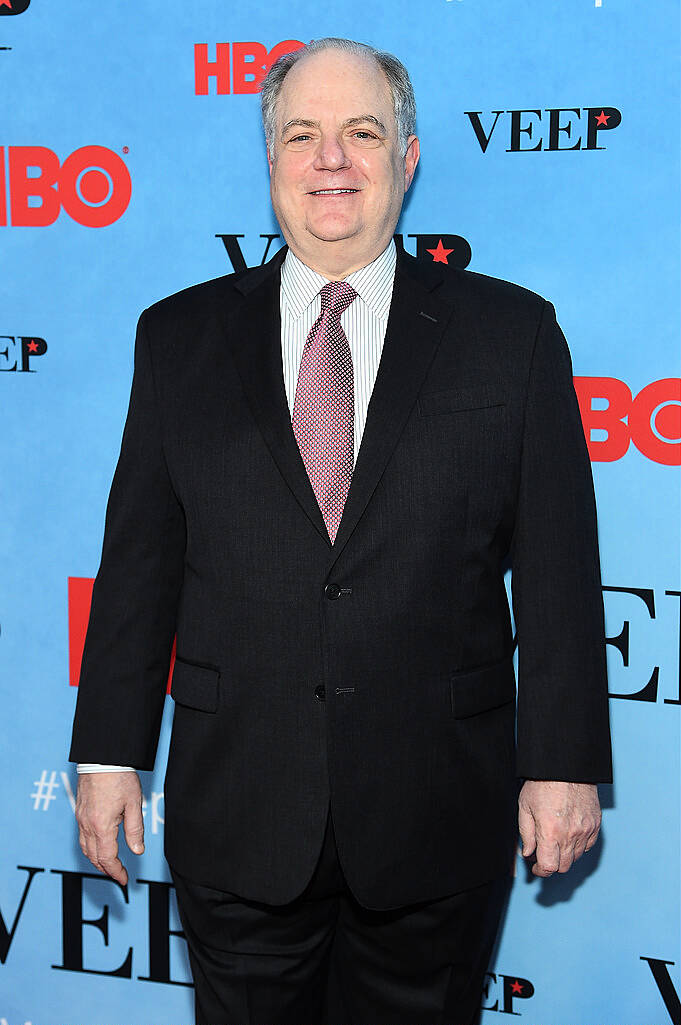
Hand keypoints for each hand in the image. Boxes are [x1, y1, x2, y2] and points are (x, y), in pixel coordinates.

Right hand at [75, 771, 144, 885]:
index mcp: (102, 826)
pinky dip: (90, 847)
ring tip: (109, 864)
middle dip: (106, 869)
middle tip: (118, 874)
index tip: (124, 879)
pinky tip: (98, 845)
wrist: (102, 758)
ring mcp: (81, 818)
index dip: (116, 871)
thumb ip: (135, 830)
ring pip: (85, 848)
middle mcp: (87, 825)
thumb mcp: (134, 804)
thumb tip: (137, 851)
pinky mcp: (79, 811)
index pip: (107, 858)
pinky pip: (82, 836)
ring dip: (96, 859)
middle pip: (94, 856)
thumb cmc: (119, 777)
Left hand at [518, 780, 600, 876]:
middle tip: (543, 854)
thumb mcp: (525, 806)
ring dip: (564, 855)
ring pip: (575, 857)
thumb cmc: (543, 783)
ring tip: (554, 841)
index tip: (536, 868)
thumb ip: (526, 833)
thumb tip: (528, 853)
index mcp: (551, 831)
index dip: (540, 871)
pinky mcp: (595, 824)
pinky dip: (578, 846)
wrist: (567, 766)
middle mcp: (570, 834)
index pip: (549, 867)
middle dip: (551, 864)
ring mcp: (586, 830)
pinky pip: (588, 846)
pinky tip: (568, 835)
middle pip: (563, 866)